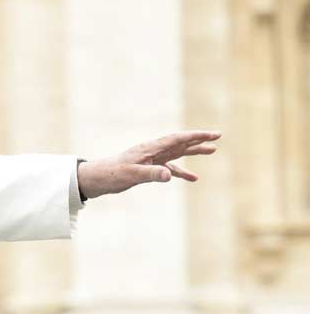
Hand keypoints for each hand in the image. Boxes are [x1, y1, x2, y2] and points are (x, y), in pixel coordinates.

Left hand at [77, 130, 220, 198]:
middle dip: (199, 139)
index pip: (177, 139)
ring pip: (177, 153)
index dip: (196, 136)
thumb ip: (151, 174)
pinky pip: (169, 168)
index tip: (213, 134)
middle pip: (180, 143)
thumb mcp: (132, 175)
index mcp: (149, 149)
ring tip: (212, 151)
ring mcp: (150, 159)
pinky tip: (193, 178)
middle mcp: (152, 151)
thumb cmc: (112, 175)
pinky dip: (181, 172)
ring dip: (194, 152)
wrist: (96, 179)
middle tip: (218, 136)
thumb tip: (170, 175)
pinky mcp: (147, 169)